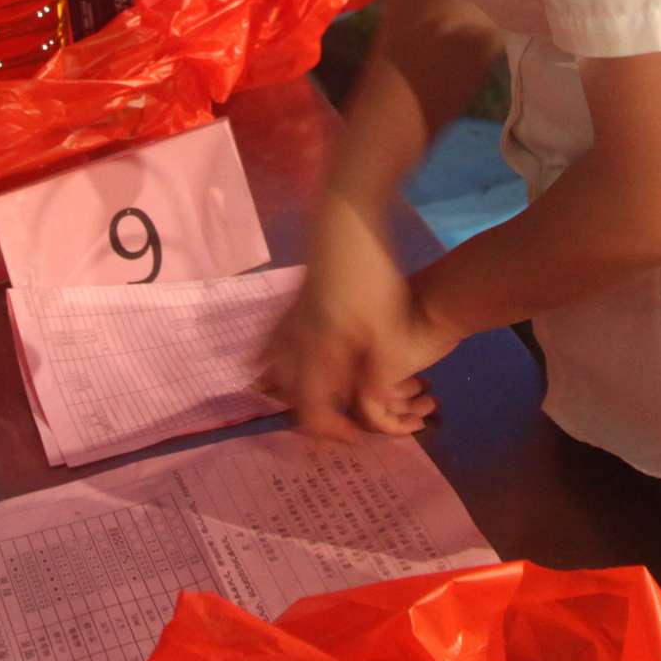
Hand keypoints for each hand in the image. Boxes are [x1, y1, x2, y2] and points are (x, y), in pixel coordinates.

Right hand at [258, 202, 452, 439]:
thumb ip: (379, 372)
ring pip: (276, 370)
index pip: (314, 412)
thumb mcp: (387, 327)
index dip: (333, 433)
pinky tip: (282, 360)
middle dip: (312, 416)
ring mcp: (290, 321)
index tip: (358, 437)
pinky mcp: (291, 303)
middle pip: (291, 396)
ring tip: (318, 398)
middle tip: (342, 423)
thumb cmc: (371, 276)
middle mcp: (297, 344)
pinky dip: (275, 359)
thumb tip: (372, 407)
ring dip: (291, 390)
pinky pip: (274, 342)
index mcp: (320, 355)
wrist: (344, 223)